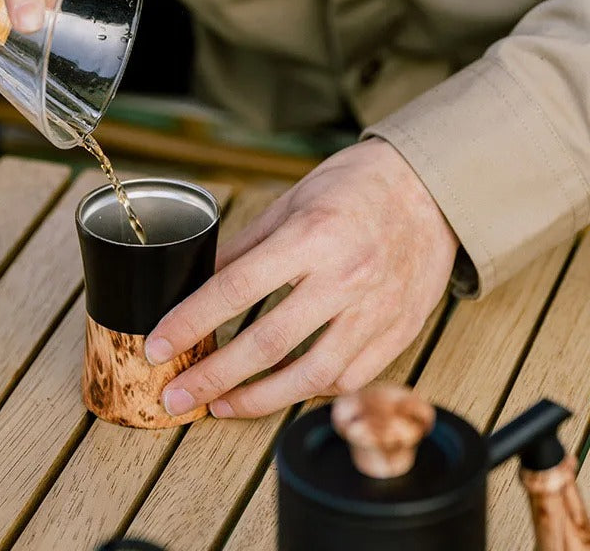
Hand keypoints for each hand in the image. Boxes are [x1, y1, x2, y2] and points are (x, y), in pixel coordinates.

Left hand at [145, 138, 458, 418]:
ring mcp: (376, 310)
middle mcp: (345, 276)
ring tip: (222, 404)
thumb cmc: (357, 187)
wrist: (431, 190)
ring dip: (259, 399)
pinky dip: (309, 391)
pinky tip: (280, 391)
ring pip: (311, 375)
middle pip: (268, 343)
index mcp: (312, 235)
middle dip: (214, 375)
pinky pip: (349, 377)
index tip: (160, 345)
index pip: (237, 288)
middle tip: (178, 394)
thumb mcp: (293, 201)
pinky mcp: (398, 332)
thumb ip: (247, 246)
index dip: (192, 321)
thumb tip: (202, 280)